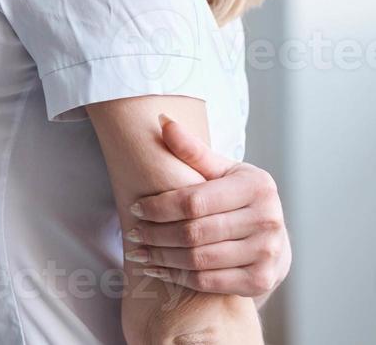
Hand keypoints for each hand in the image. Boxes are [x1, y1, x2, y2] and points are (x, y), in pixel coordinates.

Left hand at [126, 114, 290, 299]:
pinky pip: (209, 282)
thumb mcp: (221, 169)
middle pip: (194, 232)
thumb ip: (192, 149)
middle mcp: (268, 220)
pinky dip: (177, 277)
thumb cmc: (238, 196)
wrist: (272, 236)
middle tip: (132, 233)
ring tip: (138, 252)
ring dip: (161, 258)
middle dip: (156, 234)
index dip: (159, 206)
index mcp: (256, 186)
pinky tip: (157, 270)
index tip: (134, 208)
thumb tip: (162, 121)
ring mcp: (267, 253)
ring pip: (198, 260)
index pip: (194, 200)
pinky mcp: (261, 281)